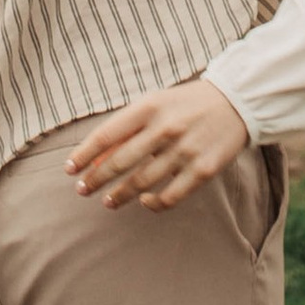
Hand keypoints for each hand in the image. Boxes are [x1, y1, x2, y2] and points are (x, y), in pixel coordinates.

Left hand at [65, 77, 251, 210]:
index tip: (70, 169)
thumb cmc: (184, 104)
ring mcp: (184, 151)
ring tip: (107, 202)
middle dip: (96, 179)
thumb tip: (95, 159)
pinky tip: (143, 202)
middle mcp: (165, 128)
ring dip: (120, 195)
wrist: (234, 101)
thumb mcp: (154, 104)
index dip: (84, 155)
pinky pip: (171, 196)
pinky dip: (153, 203)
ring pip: (142, 182)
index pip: (106, 135)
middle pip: (120, 162)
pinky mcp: (202, 170)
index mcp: (149, 107)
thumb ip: (127, 129)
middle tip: (82, 190)